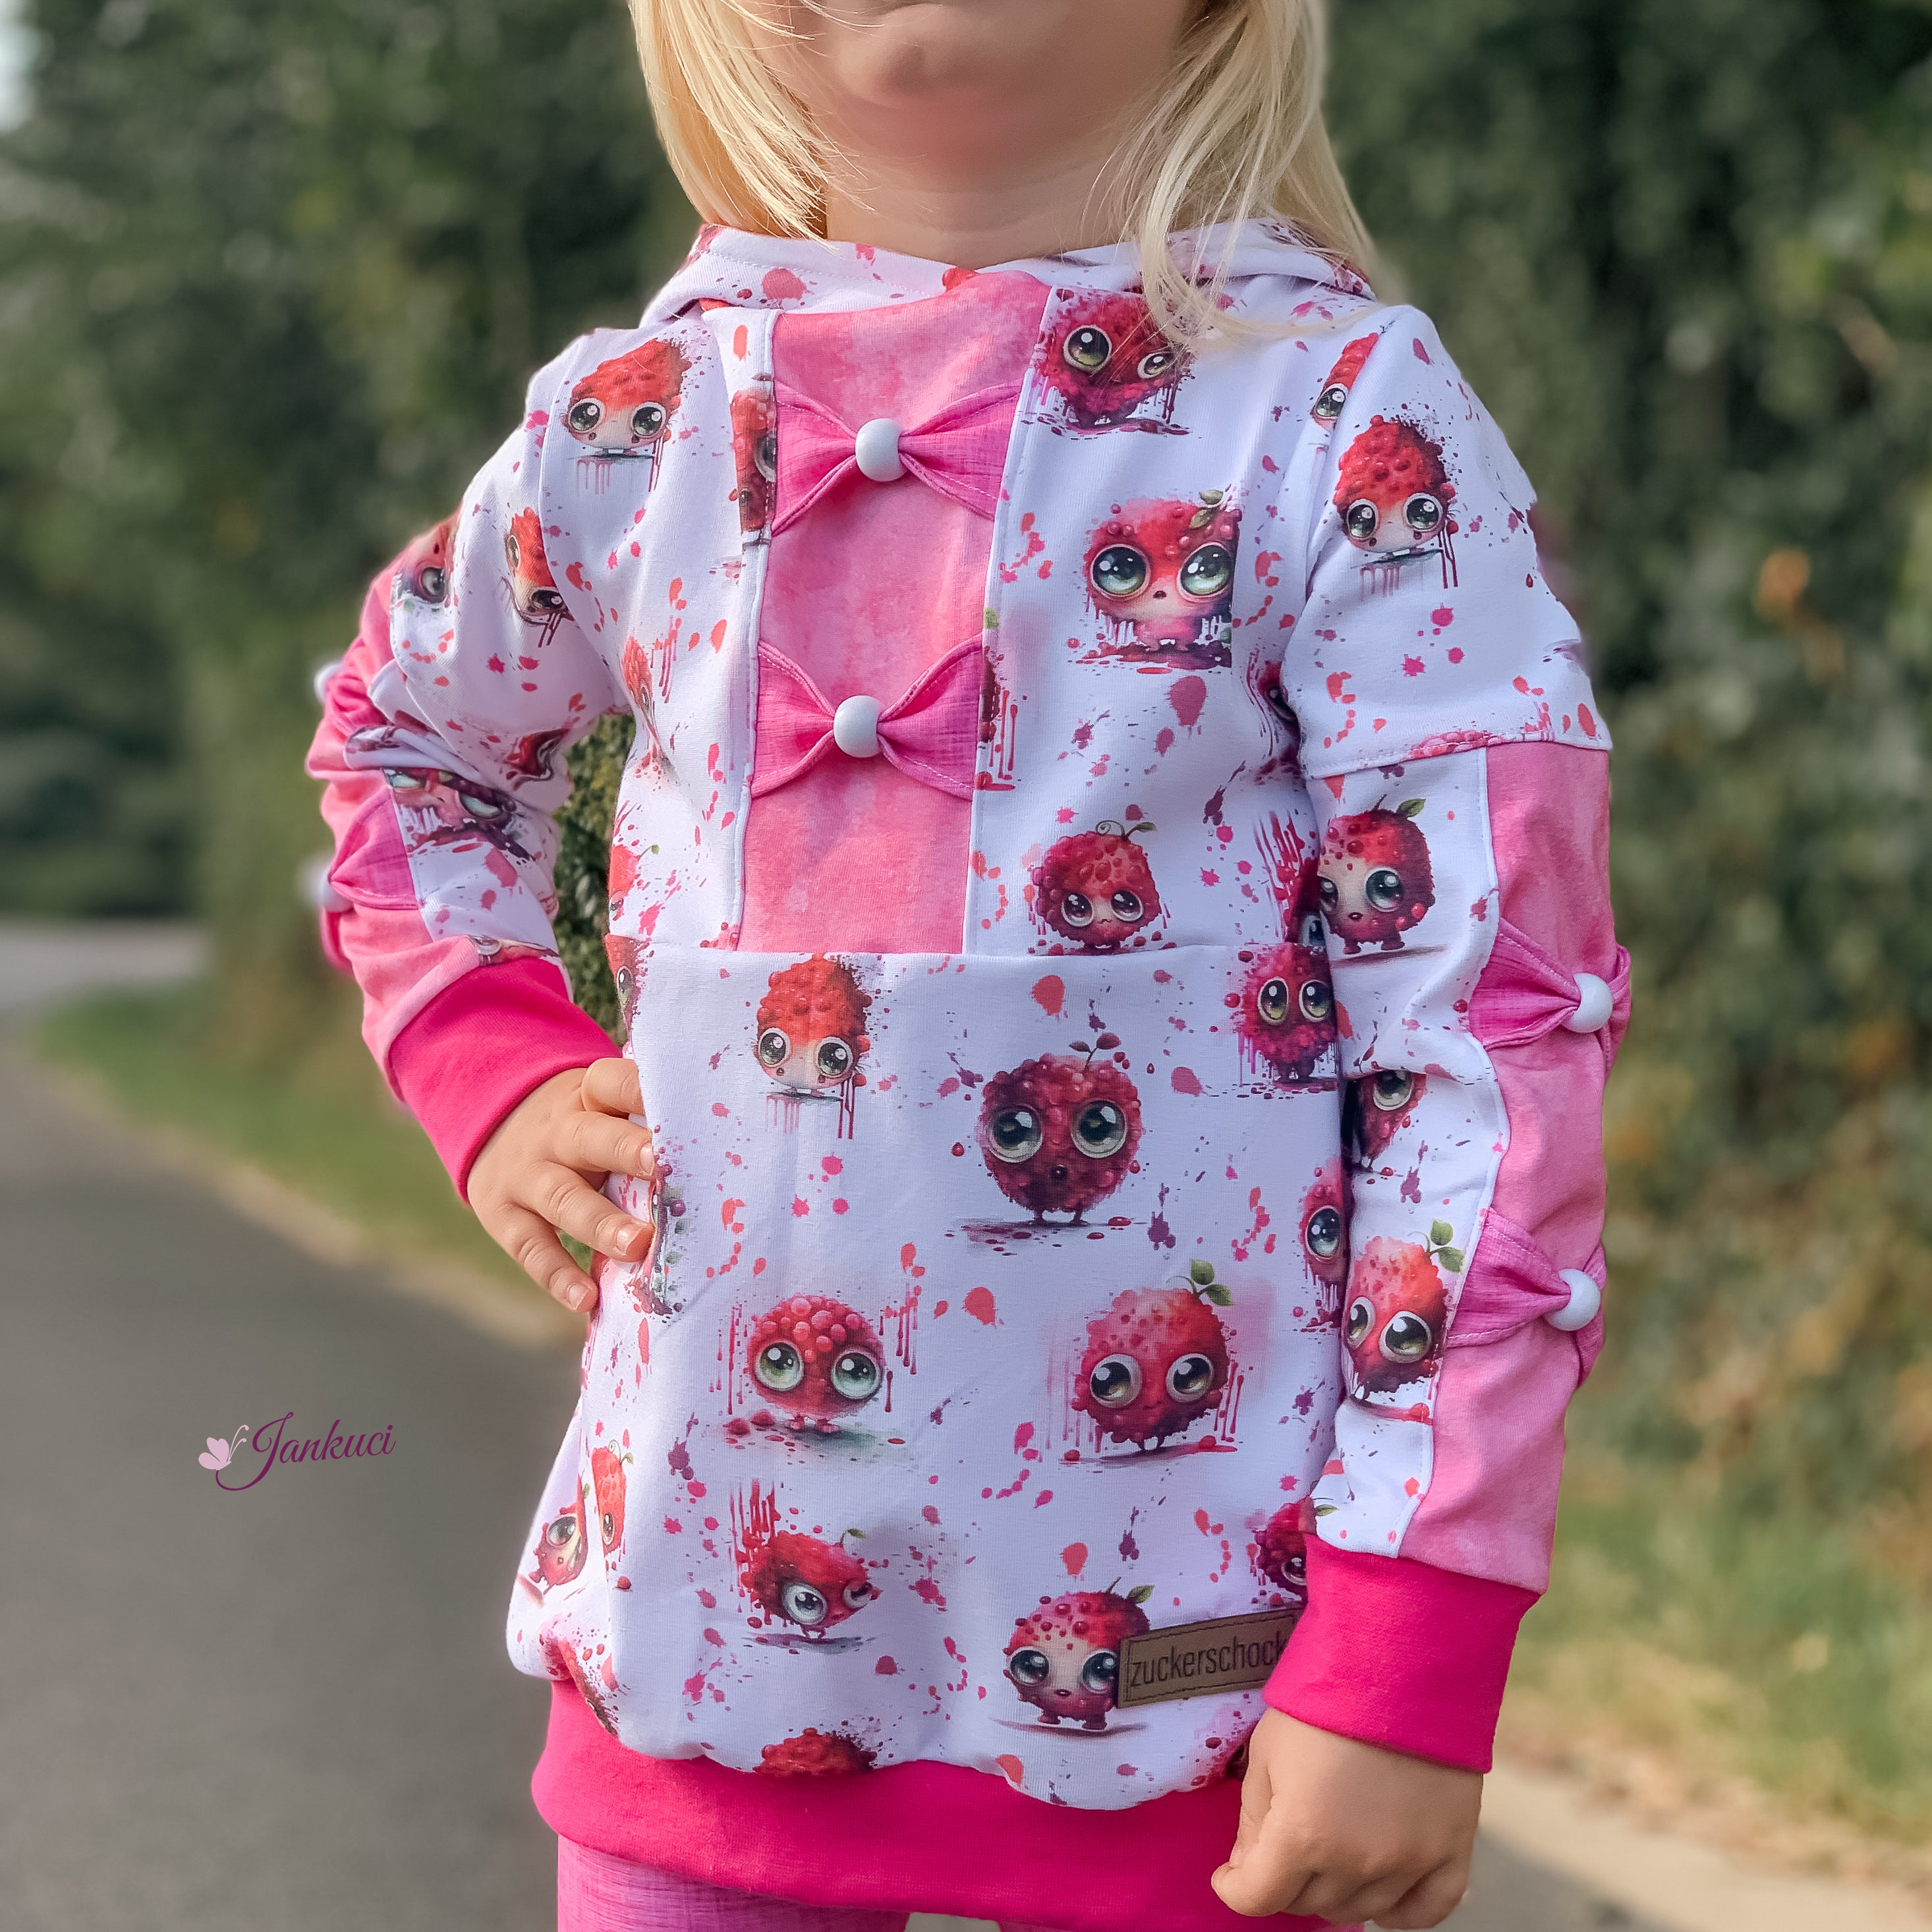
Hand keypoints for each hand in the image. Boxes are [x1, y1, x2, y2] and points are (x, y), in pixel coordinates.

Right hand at [467, 1059, 656, 1312]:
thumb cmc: (581, 1124)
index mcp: (588, 1097)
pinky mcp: (503, 1215)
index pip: (613, 1084)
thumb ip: (644, 1118)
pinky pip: (530, 1246)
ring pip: (564, 1198)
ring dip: (601, 1224)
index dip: (642, 1093)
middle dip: (627, 1154)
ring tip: (638, 1246)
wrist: (492, 1124)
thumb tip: (726, 1131)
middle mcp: (556, 1132)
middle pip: (591, 1139)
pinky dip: (557, 1275)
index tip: (681, 1110)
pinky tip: (586, 1298)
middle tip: (664, 1173)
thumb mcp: (602, 1105)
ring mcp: (527, 1174)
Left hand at [1211, 1710, 1479, 1926]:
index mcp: (1302, 1836)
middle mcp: (1355, 1862)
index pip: (1258, 1897)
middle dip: (1285, 1882)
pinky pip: (1428, 1910)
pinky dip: (1401, 1913)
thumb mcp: (1267, 1748)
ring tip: (1327, 1859)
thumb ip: (1254, 1815)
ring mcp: (1407, 1861)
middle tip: (1280, 1853)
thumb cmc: (1326, 1699)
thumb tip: (1248, 1864)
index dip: (1236, 1888)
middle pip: (1309, 1903)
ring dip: (1335, 1891)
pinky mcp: (1451, 1850)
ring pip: (1360, 1910)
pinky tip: (1382, 1897)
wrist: (1401, 1665)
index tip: (1230, 1876)